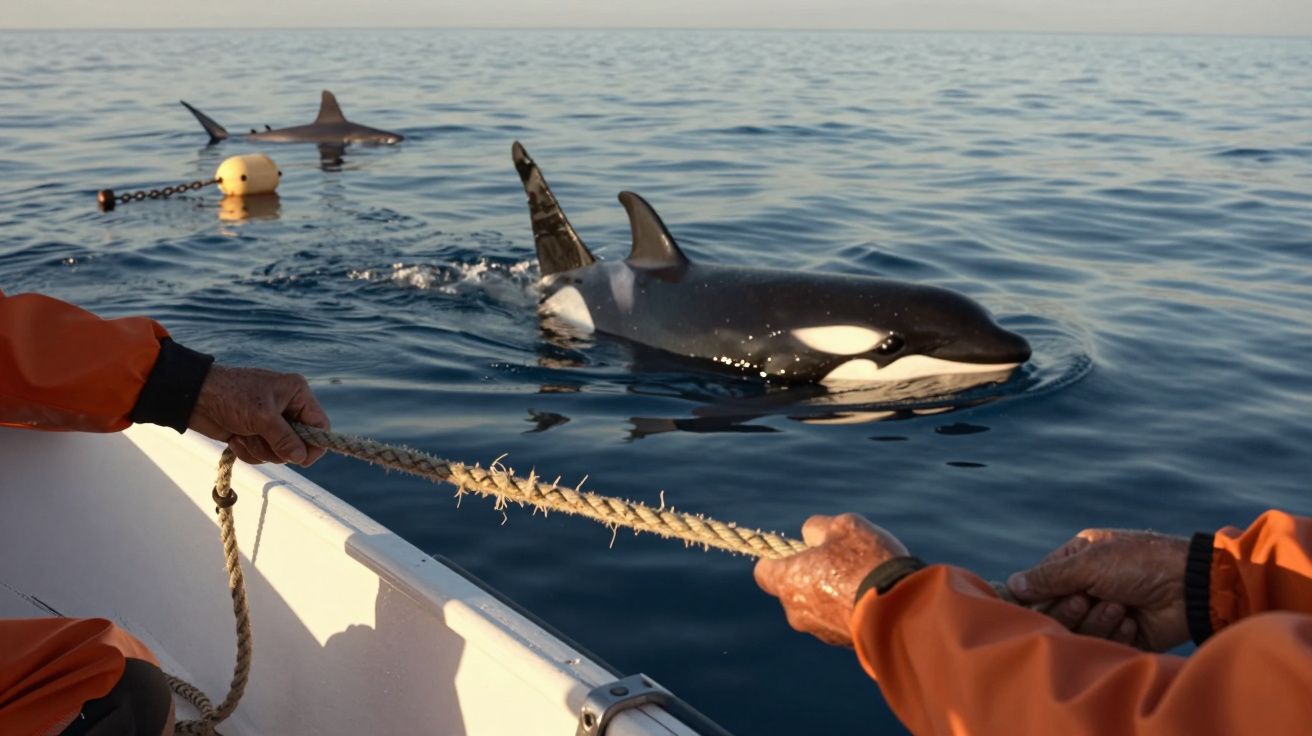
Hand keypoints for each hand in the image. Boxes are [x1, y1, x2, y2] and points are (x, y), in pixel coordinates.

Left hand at [188, 364, 329, 465]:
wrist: (193, 398)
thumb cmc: (230, 396)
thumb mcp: (262, 417)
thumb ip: (285, 439)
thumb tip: (301, 457)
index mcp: (297, 394)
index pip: (320, 425)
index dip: (313, 445)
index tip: (301, 460)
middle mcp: (287, 408)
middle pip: (299, 444)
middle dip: (277, 447)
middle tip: (260, 437)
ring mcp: (270, 423)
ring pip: (279, 453)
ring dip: (259, 449)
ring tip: (243, 433)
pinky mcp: (254, 434)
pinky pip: (261, 455)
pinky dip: (247, 450)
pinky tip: (235, 437)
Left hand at [754, 514, 908, 646]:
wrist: (902, 610)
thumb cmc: (867, 563)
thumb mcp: (843, 527)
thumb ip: (818, 528)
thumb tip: (809, 535)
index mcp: (789, 582)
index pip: (763, 572)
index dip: (776, 559)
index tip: (797, 551)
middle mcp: (797, 612)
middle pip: (793, 590)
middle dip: (810, 576)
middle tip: (839, 561)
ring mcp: (820, 632)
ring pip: (817, 608)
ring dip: (831, 594)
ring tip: (862, 578)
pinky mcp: (844, 644)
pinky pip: (839, 622)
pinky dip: (849, 610)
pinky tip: (872, 596)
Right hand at [1007, 530, 1189, 650]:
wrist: (1190, 588)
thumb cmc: (1139, 563)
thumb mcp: (1089, 563)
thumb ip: (1049, 577)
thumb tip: (1010, 585)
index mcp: (1079, 558)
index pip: (1042, 581)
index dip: (1036, 594)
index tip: (1029, 603)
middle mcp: (1089, 584)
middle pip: (1056, 608)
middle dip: (1070, 607)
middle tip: (1086, 599)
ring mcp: (1105, 609)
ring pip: (1077, 627)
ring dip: (1096, 618)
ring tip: (1119, 606)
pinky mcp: (1122, 635)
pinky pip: (1101, 641)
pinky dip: (1116, 630)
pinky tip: (1133, 618)